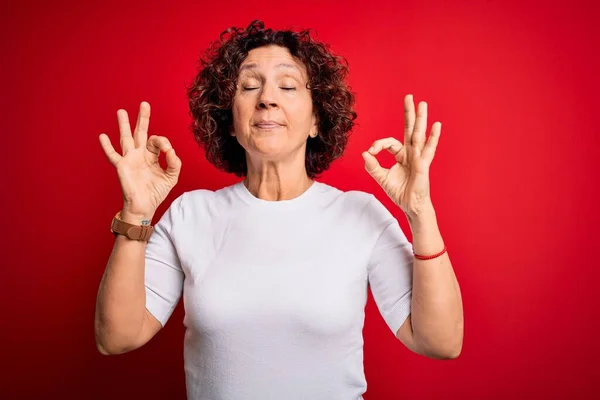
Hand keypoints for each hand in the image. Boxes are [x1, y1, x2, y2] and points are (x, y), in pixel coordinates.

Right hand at [99, 101, 181, 219]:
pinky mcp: (121, 167)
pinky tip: (102, 136)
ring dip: (123, 125)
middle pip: (141, 132)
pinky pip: (113, 155)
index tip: (168, 151)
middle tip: (144, 104)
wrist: (144, 206)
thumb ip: (174, 163)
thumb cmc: (156, 192)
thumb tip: (171, 150)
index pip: (157, 142)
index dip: (163, 143)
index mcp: (152, 156)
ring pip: (126, 138)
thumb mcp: (171, 177)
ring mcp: (129, 159)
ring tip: (121, 111)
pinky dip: (107, 146)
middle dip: (142, 118)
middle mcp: (140, 155)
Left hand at [362, 94, 440, 216]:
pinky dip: (433, 138)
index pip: (390, 142)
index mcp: (402, 155)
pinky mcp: (423, 165)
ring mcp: (419, 157)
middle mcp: (411, 153)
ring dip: (420, 119)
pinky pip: (428, 150)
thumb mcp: (382, 178)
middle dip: (409, 113)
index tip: (371, 152)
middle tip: (409, 96)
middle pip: (410, 129)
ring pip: (419, 135)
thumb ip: (372, 166)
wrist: (410, 206)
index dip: (378, 145)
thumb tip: (364, 154)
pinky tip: (436, 126)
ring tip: (422, 104)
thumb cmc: (400, 192)